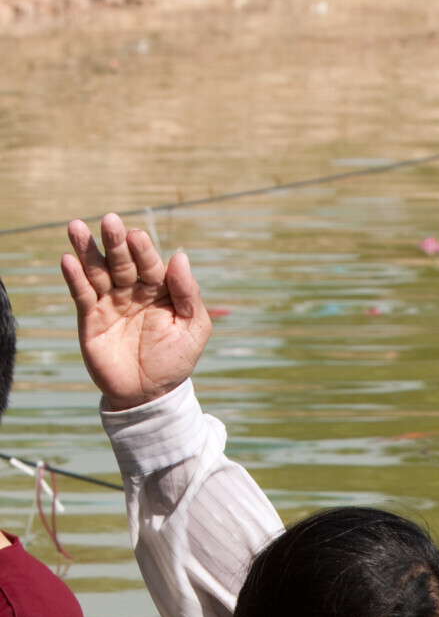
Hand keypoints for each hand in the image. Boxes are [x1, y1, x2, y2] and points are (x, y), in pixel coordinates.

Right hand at [60, 213, 211, 409]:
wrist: (149, 395)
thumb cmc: (174, 361)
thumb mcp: (193, 329)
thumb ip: (189, 295)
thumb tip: (180, 257)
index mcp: (159, 289)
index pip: (150, 263)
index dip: (143, 250)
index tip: (136, 237)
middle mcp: (132, 290)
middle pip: (122, 261)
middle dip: (115, 242)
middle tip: (110, 221)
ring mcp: (110, 302)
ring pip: (97, 271)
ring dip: (87, 249)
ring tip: (76, 227)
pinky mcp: (90, 317)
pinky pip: (82, 294)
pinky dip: (74, 277)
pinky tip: (68, 259)